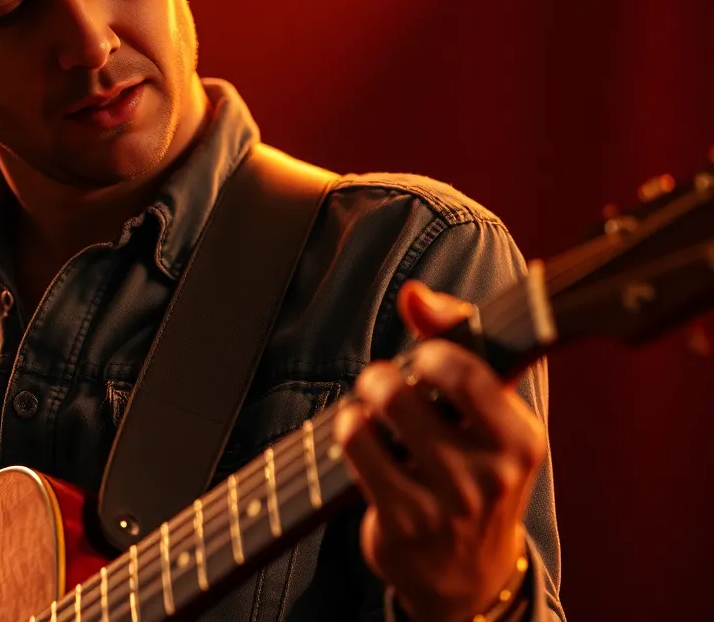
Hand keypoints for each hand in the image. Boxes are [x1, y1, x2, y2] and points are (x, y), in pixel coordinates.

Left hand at [332, 281, 545, 621]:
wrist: (467, 574)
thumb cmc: (474, 467)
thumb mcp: (488, 411)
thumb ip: (458, 338)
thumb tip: (415, 295)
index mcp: (521, 441)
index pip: (470, 373)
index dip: (434, 352)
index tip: (425, 361)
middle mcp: (489, 476)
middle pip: (408, 390)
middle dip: (383, 376)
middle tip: (384, 385)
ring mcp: (444, 504)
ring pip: (375, 418)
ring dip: (361, 404)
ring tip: (369, 411)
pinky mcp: (403, 523)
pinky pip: (356, 449)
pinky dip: (347, 430)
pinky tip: (358, 436)